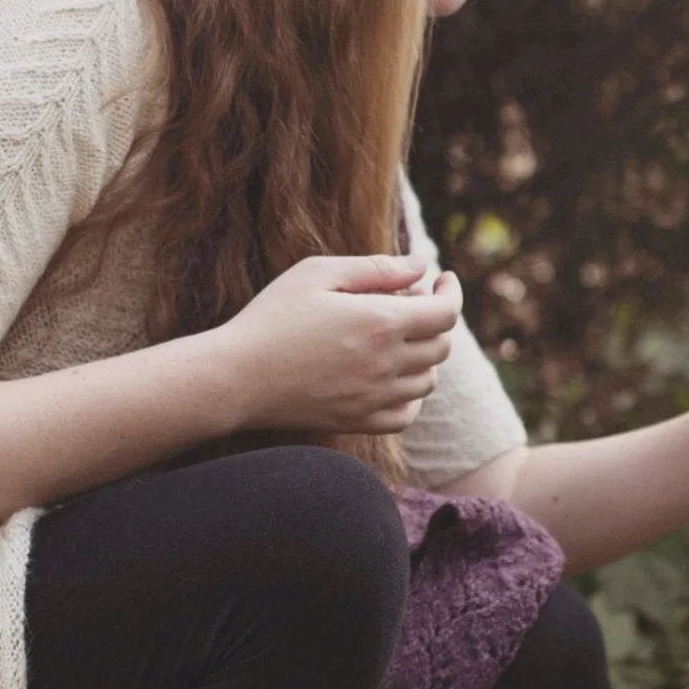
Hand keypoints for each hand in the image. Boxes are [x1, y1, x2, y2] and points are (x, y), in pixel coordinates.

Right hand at [219, 255, 461, 434]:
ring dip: (424, 355)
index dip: (451, 293)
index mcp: (382, 322)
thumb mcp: (318, 274)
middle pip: (442, 345)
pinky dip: (410, 395)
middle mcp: (387, 363)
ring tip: (396, 337)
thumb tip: (421, 267)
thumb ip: (376, 267)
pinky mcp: (359, 421)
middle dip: (436, 319)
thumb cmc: (272, 317)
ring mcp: (375, 397)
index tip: (443, 280)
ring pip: (428, 380)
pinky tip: (391, 378)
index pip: (446, 312)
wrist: (237, 376)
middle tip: (410, 302)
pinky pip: (406, 413)